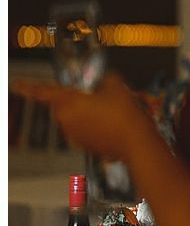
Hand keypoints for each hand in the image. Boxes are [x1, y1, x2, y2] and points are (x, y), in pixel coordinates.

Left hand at [12, 72, 155, 161]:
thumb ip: (107, 79)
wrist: (136, 143)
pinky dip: (96, 126)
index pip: (44, 92)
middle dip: (76, 100)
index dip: (29, 87)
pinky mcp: (85, 146)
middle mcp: (66, 120)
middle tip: (98, 96)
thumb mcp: (117, 87)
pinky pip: (86, 131)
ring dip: (88, 113)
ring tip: (113, 111)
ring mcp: (75, 135)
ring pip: (76, 118)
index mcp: (68, 102)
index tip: (17, 84)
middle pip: (63, 105)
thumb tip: (106, 80)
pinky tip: (114, 124)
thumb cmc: (124, 115)